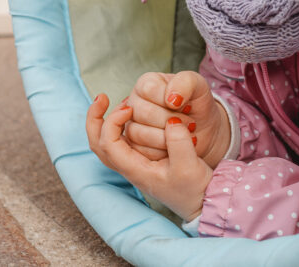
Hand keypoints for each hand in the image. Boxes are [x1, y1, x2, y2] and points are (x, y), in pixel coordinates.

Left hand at [86, 93, 210, 220]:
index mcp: (135, 170)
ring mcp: (135, 165)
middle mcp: (130, 167)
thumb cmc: (195, 189)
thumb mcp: (190, 166)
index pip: (108, 143)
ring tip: (119, 103)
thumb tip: (171, 121)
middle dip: (95, 119)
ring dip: (106, 121)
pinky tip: (132, 116)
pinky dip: (119, 127)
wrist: (203, 202)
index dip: (113, 121)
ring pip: (107, 143)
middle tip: (101, 97)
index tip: (130, 108)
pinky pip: (121, 143)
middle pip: (98, 144)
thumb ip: (179, 142)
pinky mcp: (144, 161)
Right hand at [124, 70, 230, 167]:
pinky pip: (143, 152)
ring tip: (184, 135)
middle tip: (190, 123)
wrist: (204, 131)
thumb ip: (185, 82)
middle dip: (172, 121)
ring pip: (140, 134)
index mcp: (146, 84)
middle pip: (143, 113)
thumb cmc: (198, 106)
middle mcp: (135, 104)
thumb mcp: (199, 86)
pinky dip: (164, 151)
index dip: (170, 100)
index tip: (187, 105)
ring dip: (168, 138)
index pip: (148, 89)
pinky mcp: (136, 148)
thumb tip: (170, 98)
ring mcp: (132, 126)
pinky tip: (176, 146)